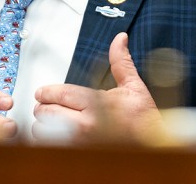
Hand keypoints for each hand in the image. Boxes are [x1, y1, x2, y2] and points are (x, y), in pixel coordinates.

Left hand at [32, 32, 160, 141]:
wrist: (152, 146)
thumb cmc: (142, 119)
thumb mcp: (133, 85)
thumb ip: (120, 61)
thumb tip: (120, 38)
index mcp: (98, 104)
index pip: (60, 94)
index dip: (47, 92)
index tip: (43, 93)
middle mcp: (86, 125)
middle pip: (46, 113)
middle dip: (44, 108)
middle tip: (47, 106)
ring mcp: (80, 144)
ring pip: (43, 133)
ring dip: (44, 126)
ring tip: (52, 123)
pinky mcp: (77, 156)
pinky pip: (49, 149)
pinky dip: (48, 142)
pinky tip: (57, 137)